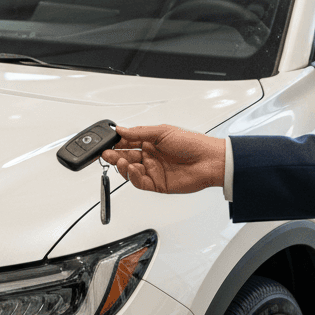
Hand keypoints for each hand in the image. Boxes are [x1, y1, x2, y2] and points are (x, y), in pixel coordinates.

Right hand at [101, 124, 225, 194]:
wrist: (209, 161)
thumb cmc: (192, 143)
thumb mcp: (162, 131)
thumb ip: (139, 133)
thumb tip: (121, 130)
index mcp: (151, 142)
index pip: (128, 142)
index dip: (116, 143)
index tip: (107, 143)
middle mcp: (151, 156)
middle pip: (126, 157)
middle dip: (115, 156)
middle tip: (106, 154)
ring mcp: (154, 171)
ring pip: (131, 171)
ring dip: (123, 166)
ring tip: (120, 161)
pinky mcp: (157, 184)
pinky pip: (140, 182)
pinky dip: (133, 176)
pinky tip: (133, 169)